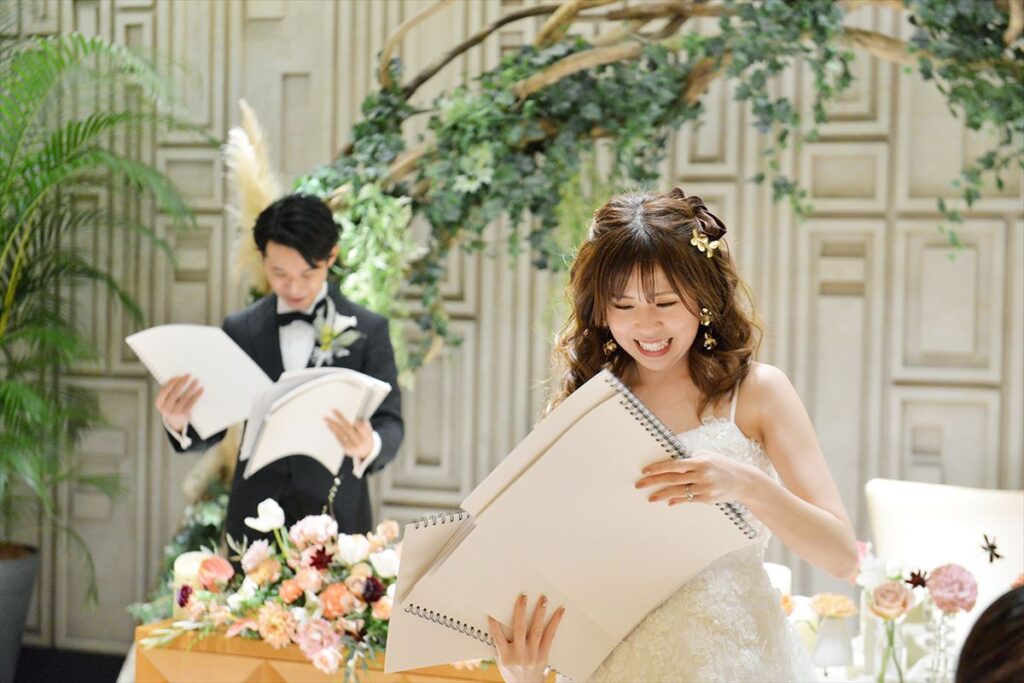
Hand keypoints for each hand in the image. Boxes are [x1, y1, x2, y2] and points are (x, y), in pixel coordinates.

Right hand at [155, 374, 202, 432]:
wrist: (175, 423)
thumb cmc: (171, 406)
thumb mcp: (165, 401)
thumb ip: (169, 391)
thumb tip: (180, 378)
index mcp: (159, 403)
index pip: (164, 390)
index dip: (171, 383)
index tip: (178, 376)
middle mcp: (165, 408)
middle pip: (175, 392)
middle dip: (182, 382)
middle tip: (188, 375)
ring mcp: (175, 412)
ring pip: (185, 397)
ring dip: (191, 387)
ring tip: (196, 381)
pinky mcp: (184, 414)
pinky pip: (191, 403)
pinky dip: (197, 395)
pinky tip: (200, 390)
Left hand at [324, 410, 373, 459]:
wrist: (366, 450)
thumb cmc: (366, 436)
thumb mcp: (368, 430)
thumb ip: (364, 423)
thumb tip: (356, 415)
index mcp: (366, 436)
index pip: (360, 427)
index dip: (354, 420)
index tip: (348, 412)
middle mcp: (359, 442)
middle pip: (348, 428)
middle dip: (340, 418)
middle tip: (333, 410)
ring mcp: (352, 446)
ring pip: (341, 433)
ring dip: (333, 425)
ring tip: (326, 419)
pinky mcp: (346, 449)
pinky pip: (339, 438)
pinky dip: (334, 431)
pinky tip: (329, 426)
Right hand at [487, 594, 563, 682]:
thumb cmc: (512, 673)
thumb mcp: (501, 662)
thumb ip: (500, 645)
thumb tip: (498, 623)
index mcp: (506, 657)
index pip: (497, 637)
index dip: (494, 624)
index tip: (492, 612)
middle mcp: (520, 656)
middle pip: (519, 630)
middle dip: (521, 612)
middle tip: (523, 597)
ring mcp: (533, 655)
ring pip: (536, 630)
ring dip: (539, 613)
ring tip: (542, 600)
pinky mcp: (544, 655)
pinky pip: (550, 636)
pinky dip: (555, 622)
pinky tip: (559, 612)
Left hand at [634, 449, 759, 504]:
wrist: (743, 481)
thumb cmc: (722, 465)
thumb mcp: (708, 455)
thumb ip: (692, 458)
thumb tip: (673, 462)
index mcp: (700, 461)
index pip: (675, 464)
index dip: (659, 468)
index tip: (646, 470)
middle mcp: (702, 475)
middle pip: (672, 479)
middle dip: (654, 481)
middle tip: (639, 484)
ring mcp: (705, 488)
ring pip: (678, 492)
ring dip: (662, 495)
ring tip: (650, 497)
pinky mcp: (707, 499)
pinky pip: (688, 500)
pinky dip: (677, 500)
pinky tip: (668, 501)